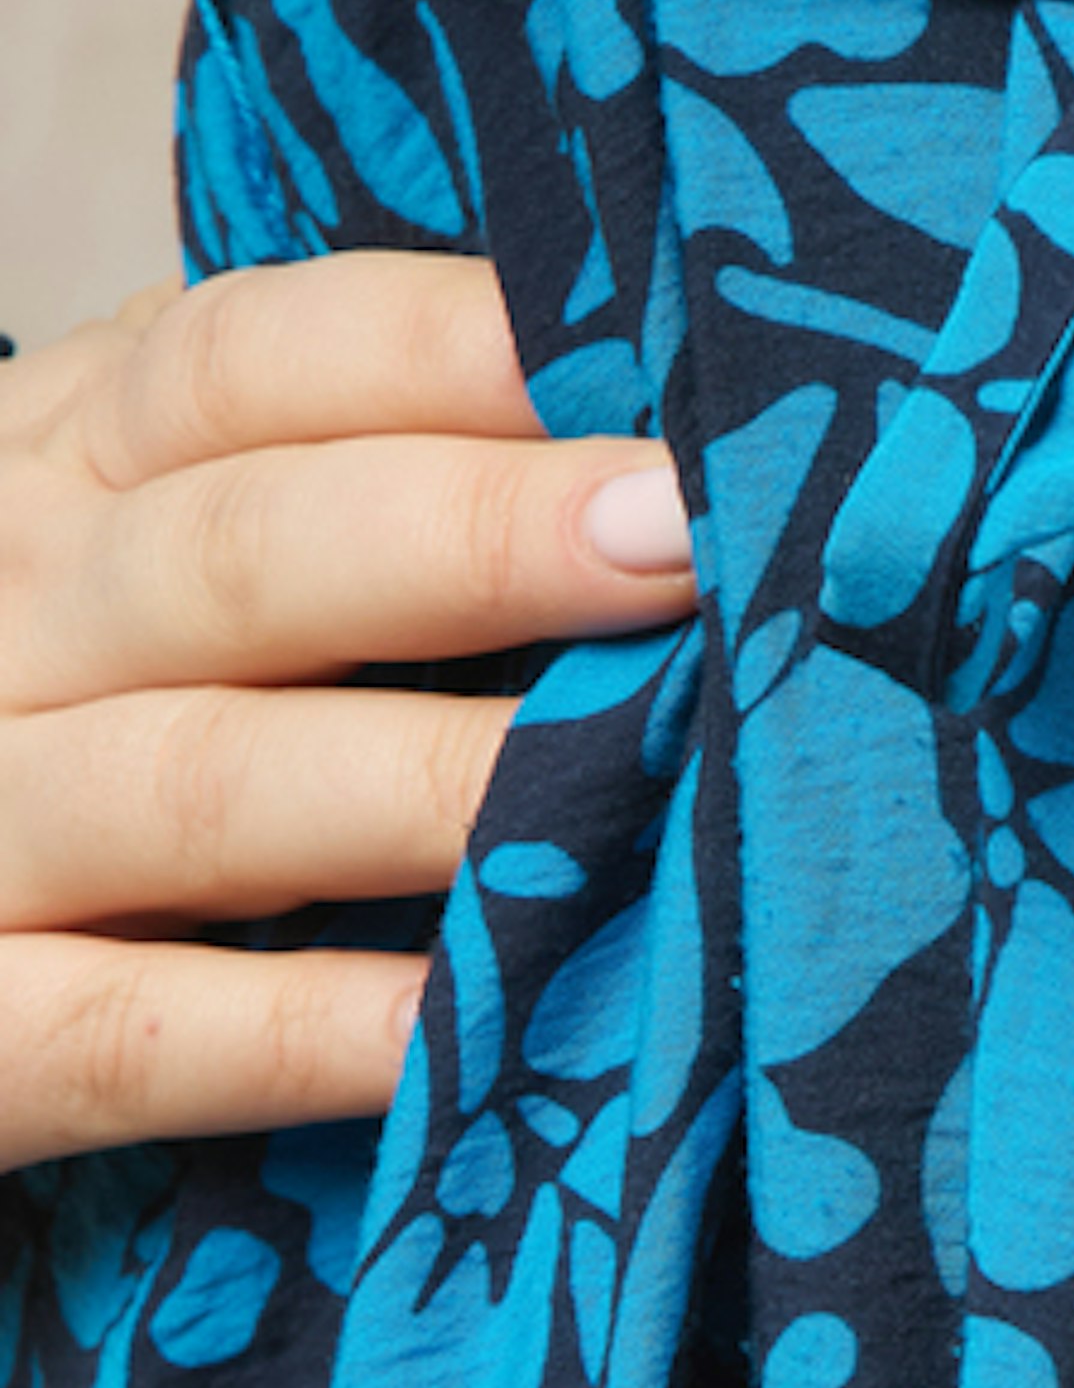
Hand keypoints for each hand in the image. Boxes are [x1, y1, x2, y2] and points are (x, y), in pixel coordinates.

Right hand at [0, 256, 697, 1173]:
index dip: (451, 353)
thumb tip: (650, 455)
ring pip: (202, 787)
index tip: (662, 365)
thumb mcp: (148, 544)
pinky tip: (454, 1025)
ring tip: (639, 774)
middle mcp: (4, 628)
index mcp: (61, 468)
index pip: (248, 363)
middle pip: (240, 557)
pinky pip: (128, 1034)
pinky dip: (295, 1031)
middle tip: (690, 545)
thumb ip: (330, 477)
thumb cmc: (86, 699)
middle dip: (478, 540)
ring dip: (427, 780)